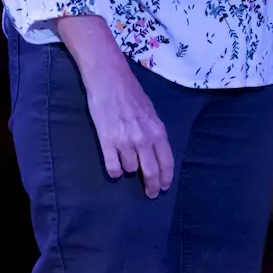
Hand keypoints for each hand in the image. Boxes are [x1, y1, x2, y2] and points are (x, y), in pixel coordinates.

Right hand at [57, 15, 173, 198]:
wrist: (109, 79)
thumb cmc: (131, 93)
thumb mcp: (150, 112)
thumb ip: (154, 132)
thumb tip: (156, 151)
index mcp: (158, 130)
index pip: (166, 161)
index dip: (166, 178)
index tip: (164, 188)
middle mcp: (144, 138)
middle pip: (151, 171)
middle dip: (152, 185)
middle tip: (151, 194)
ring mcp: (125, 141)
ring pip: (131, 169)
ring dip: (129, 170)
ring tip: (127, 162)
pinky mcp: (106, 141)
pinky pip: (113, 167)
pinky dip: (115, 170)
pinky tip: (115, 168)